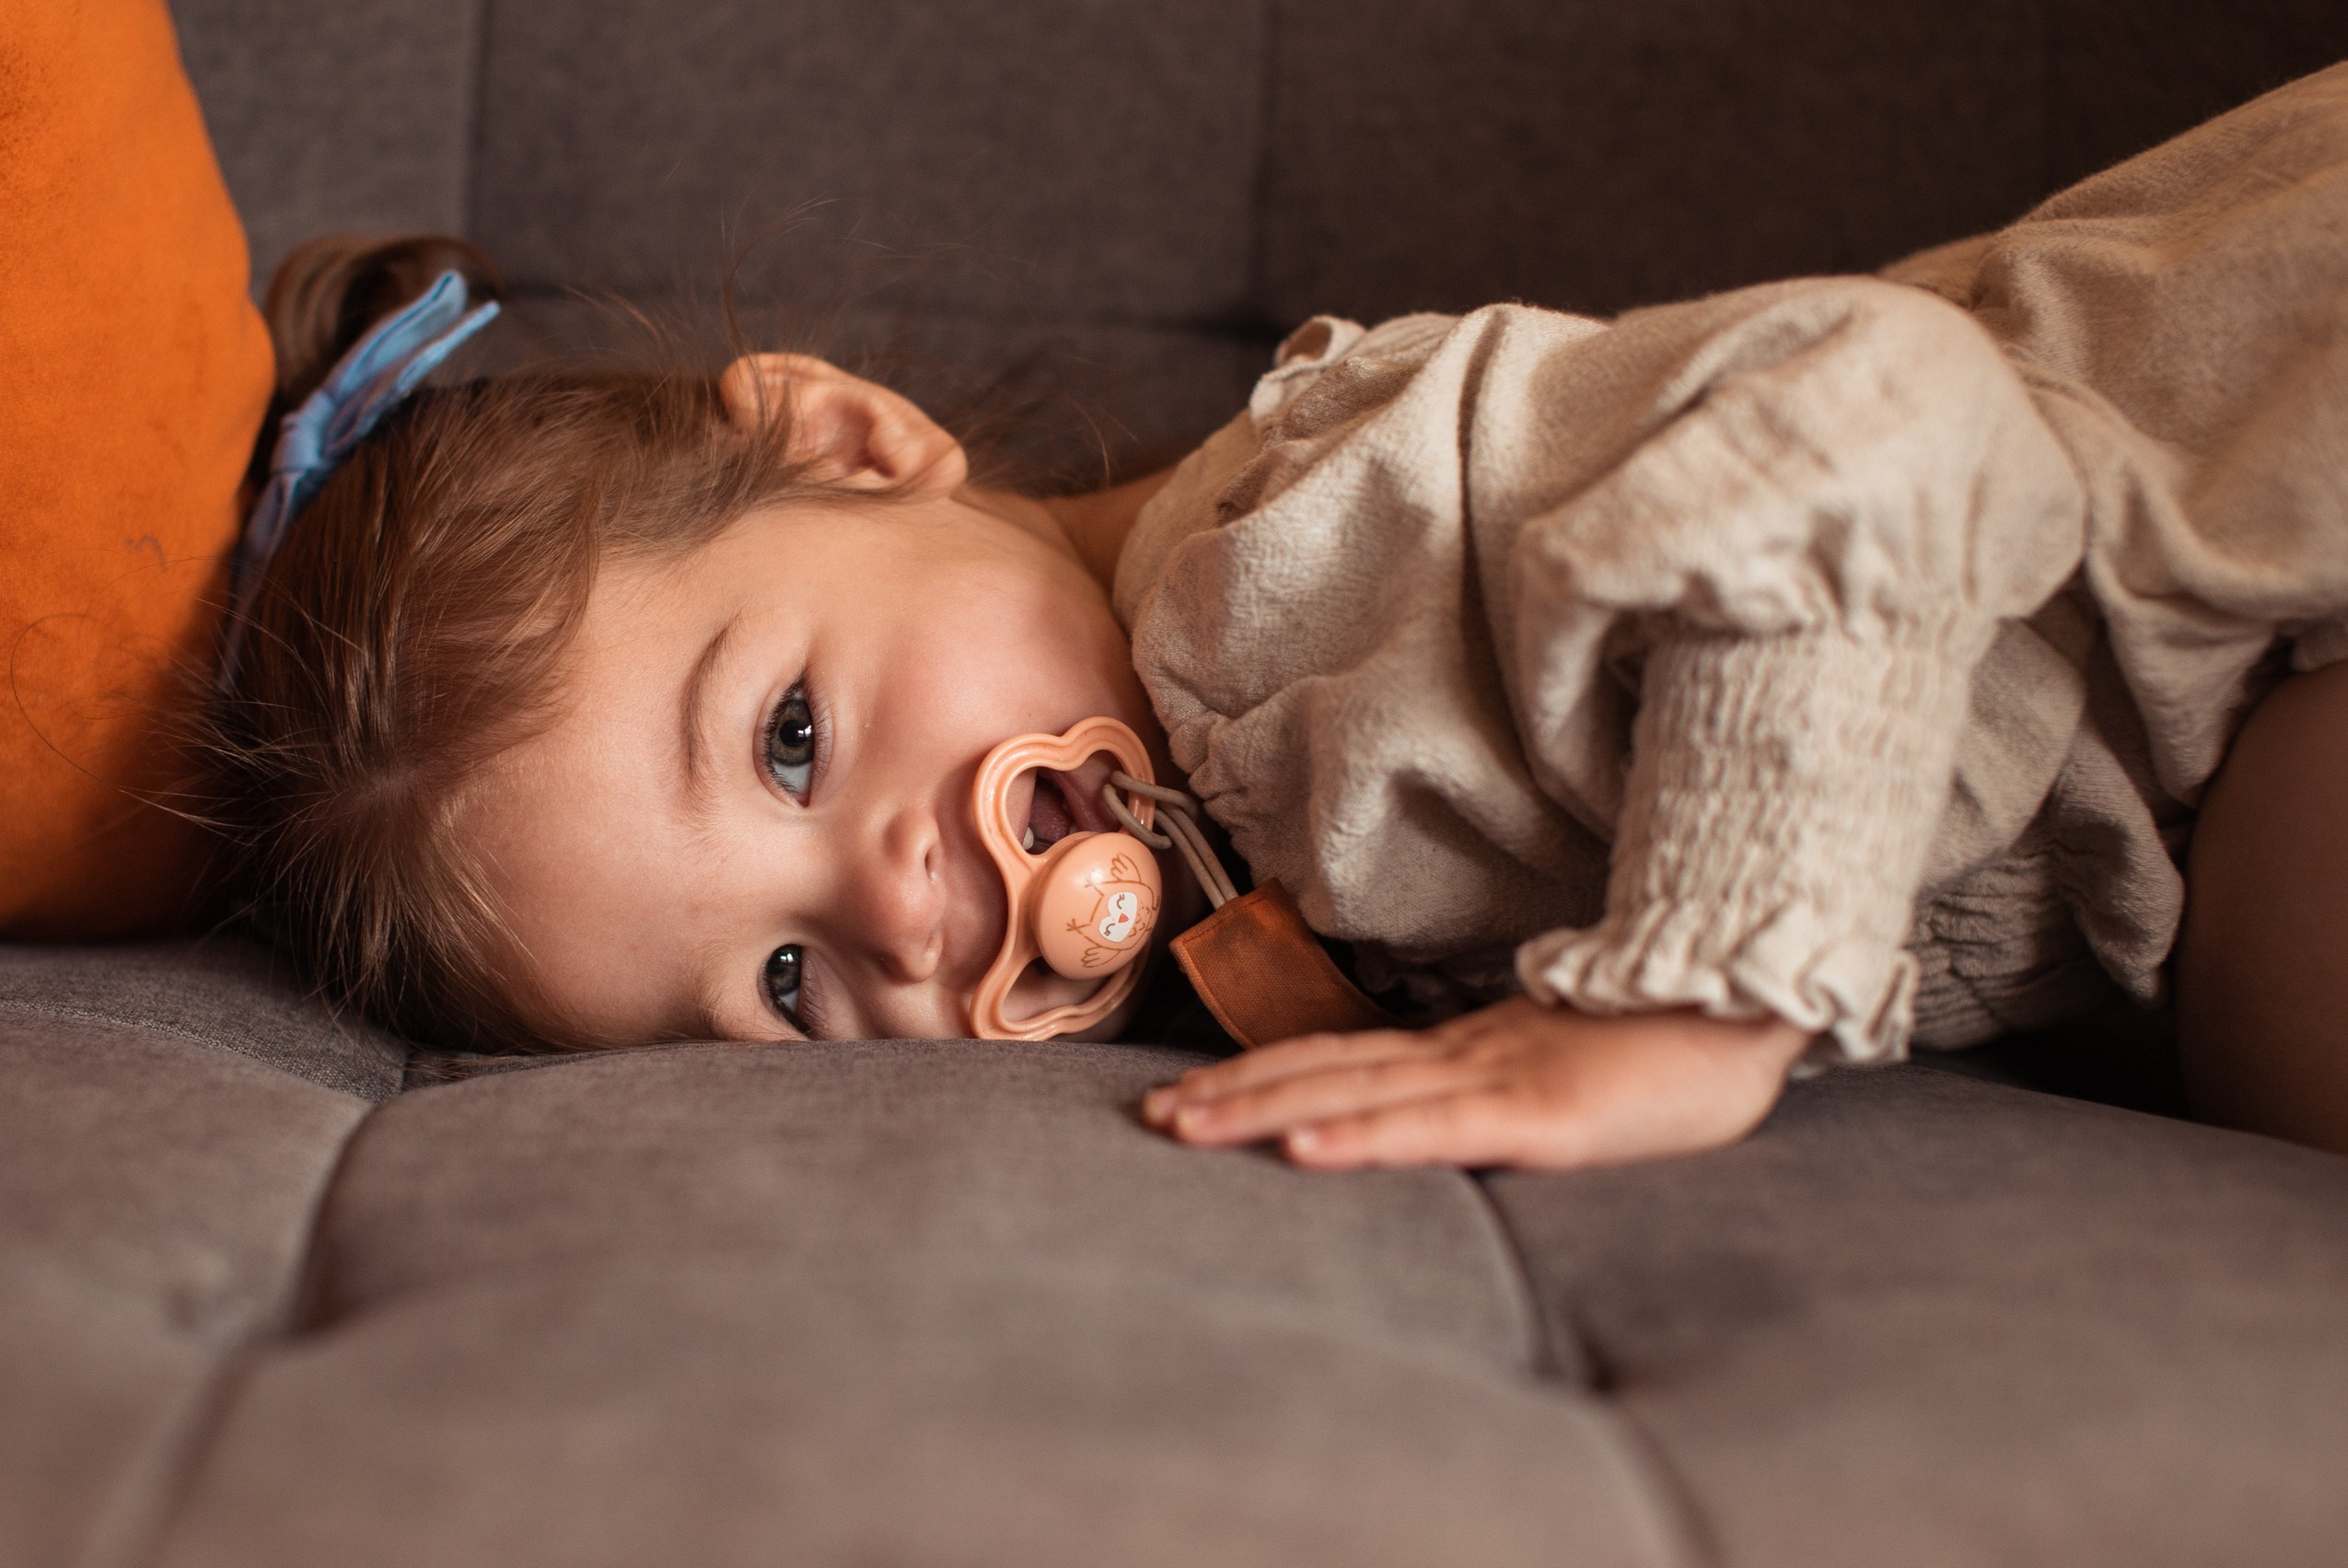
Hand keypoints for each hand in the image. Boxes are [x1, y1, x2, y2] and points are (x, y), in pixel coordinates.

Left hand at [1140, 997, 1810, 1170]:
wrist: (1760, 1004)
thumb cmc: (1677, 1048)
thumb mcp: (1574, 1078)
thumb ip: (1507, 1096)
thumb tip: (1443, 1118)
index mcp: (1472, 1052)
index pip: (1343, 1061)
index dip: (1260, 1076)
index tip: (1188, 1099)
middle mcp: (1468, 1056)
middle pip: (1326, 1070)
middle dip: (1232, 1096)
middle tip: (1150, 1120)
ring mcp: (1502, 1077)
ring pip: (1357, 1094)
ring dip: (1262, 1113)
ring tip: (1186, 1128)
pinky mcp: (1543, 1112)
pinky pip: (1436, 1127)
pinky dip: (1362, 1139)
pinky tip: (1302, 1151)